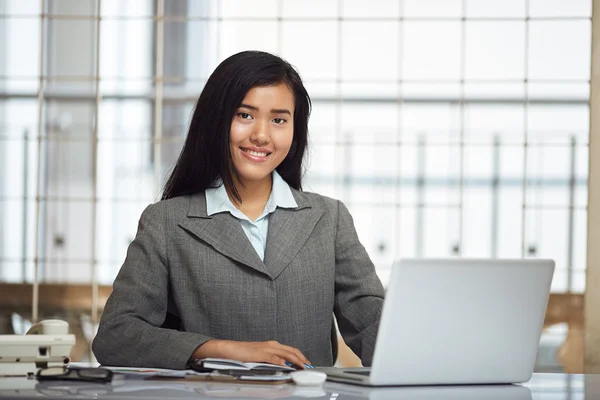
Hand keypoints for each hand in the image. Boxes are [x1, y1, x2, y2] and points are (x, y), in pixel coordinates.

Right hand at [193, 339, 312, 368]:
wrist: (229, 349)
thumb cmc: (243, 353)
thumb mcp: (260, 357)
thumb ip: (271, 360)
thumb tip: (282, 366)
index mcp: (272, 345)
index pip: (291, 350)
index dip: (301, 356)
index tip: (307, 363)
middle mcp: (272, 345)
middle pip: (292, 351)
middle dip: (302, 359)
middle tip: (310, 367)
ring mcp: (266, 348)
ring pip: (286, 353)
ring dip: (296, 360)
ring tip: (303, 367)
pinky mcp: (260, 353)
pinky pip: (273, 357)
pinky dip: (282, 361)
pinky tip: (287, 365)